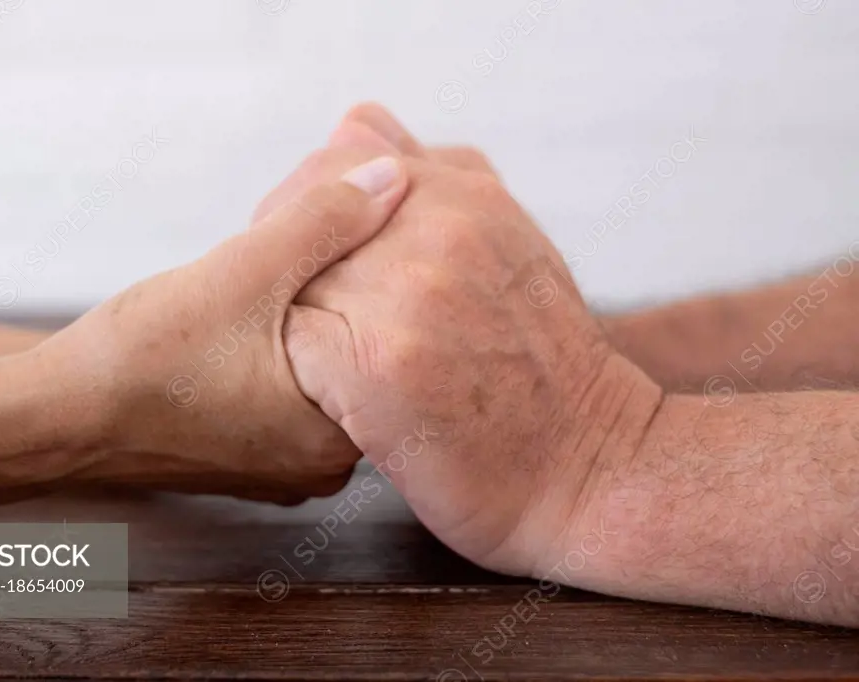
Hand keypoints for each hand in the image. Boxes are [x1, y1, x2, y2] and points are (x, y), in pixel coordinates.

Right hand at [25, 156, 408, 504]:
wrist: (55, 418)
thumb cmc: (138, 360)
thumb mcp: (241, 272)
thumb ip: (322, 222)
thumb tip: (390, 178)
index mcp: (337, 437)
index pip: (401, 349)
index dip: (385, 284)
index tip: (362, 250)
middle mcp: (323, 466)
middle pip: (364, 365)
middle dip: (345, 305)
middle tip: (309, 268)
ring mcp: (287, 469)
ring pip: (327, 378)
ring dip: (311, 329)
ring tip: (276, 293)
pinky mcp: (255, 458)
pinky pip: (294, 396)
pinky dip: (285, 357)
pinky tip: (255, 327)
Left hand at [281, 106, 663, 574]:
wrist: (587, 467)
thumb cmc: (544, 363)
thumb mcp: (510, 244)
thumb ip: (439, 180)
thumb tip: (354, 124)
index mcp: (469, 192)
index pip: (341, 154)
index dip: (315, 204)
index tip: (320, 255)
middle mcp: (437, 228)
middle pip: (306, 213)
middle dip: (297, 259)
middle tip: (318, 312)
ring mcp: (405, 295)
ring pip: (293, 277)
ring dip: (301, 316)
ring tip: (337, 360)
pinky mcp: (374, 366)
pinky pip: (295, 342)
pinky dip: (307, 370)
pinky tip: (345, 398)